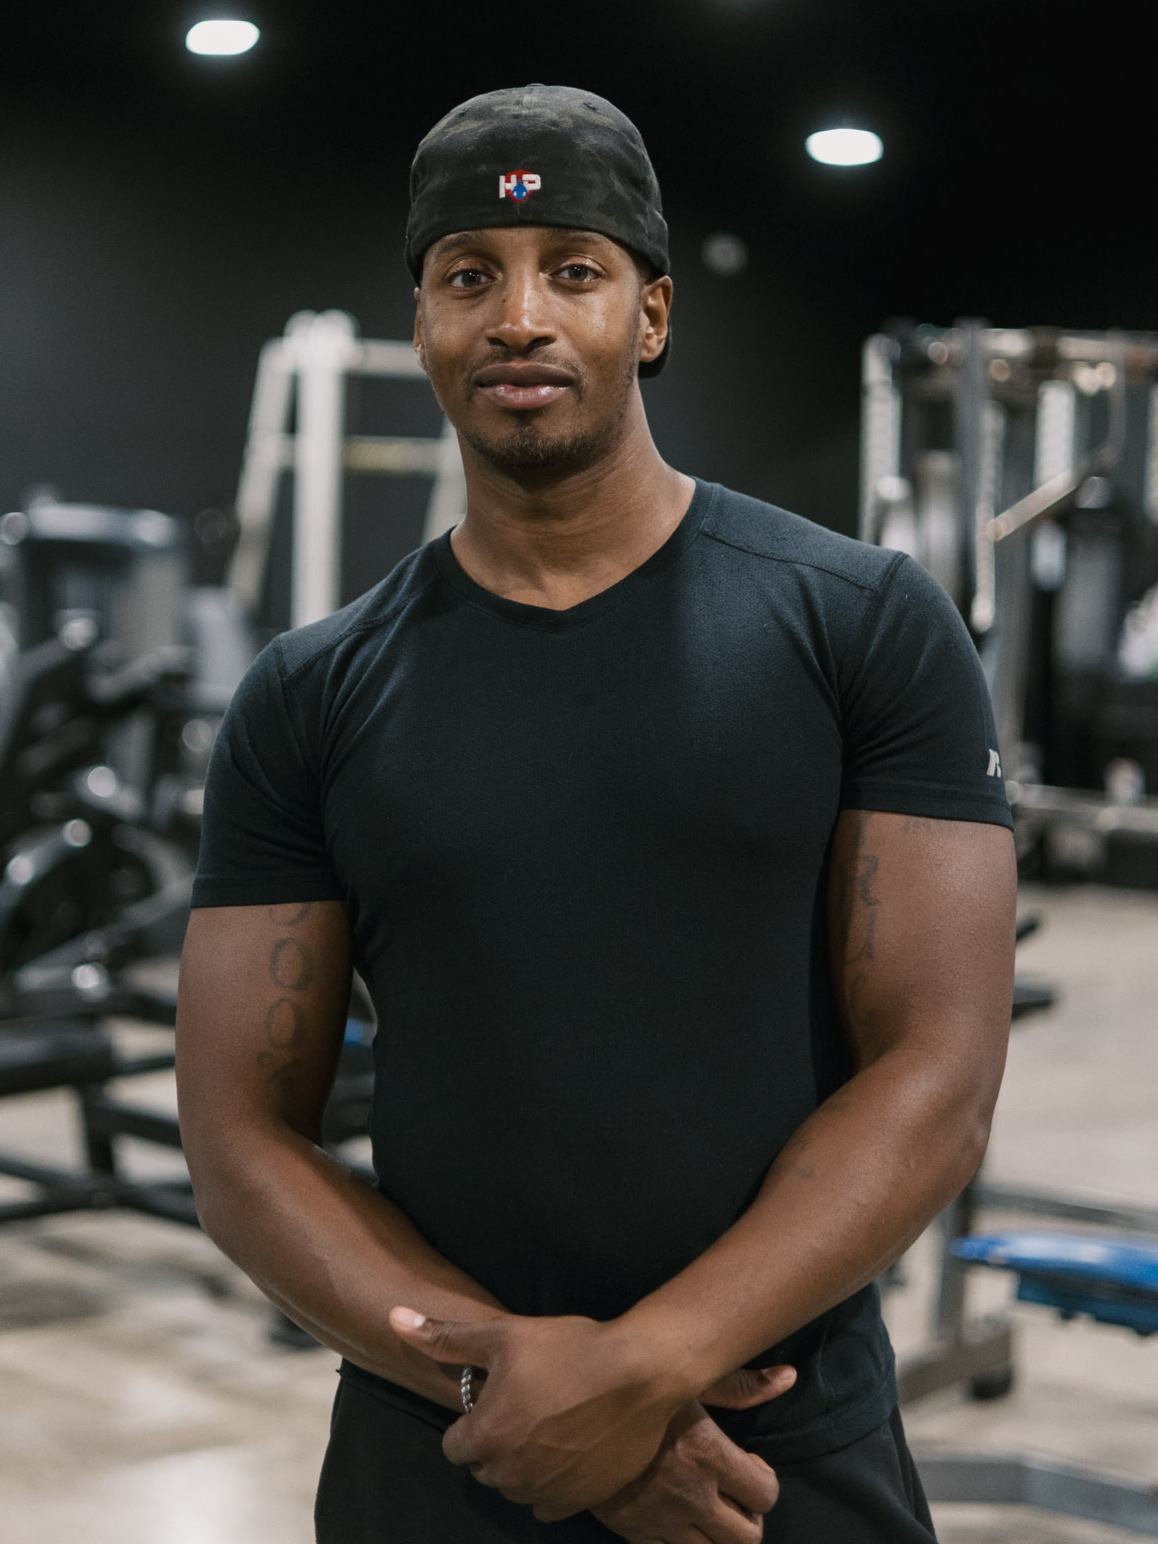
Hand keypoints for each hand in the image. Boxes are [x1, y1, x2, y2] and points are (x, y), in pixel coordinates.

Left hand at [390, 1306, 689, 1517]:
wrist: (639, 1372)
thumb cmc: (568, 1349)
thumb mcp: (502, 1334)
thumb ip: (444, 1337)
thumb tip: (394, 1318)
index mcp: (485, 1437)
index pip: (454, 1446)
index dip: (472, 1420)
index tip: (496, 1398)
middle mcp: (509, 1474)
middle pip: (484, 1467)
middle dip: (496, 1442)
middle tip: (526, 1405)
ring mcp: (545, 1491)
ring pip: (515, 1486)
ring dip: (523, 1463)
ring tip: (550, 1422)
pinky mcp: (580, 1502)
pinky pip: (549, 1502)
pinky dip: (552, 1481)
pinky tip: (570, 1446)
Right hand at [593, 1365, 795, 1543]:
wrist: (573, 1411)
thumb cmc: (638, 1387)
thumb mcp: (688, 1379)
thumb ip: (740, 1384)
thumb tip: (789, 1376)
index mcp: (708, 1455)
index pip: (765, 1493)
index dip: (763, 1480)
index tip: (748, 1464)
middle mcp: (691, 1495)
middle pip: (748, 1537)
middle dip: (749, 1516)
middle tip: (734, 1493)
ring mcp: (662, 1520)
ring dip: (719, 1535)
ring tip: (708, 1507)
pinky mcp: (634, 1534)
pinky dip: (684, 1542)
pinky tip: (675, 1514)